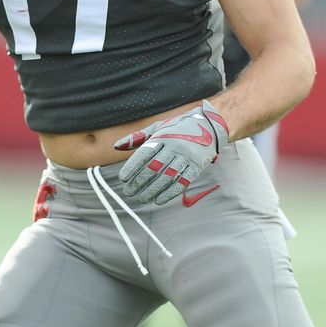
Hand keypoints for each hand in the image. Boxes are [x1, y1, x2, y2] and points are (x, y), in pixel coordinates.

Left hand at [113, 100, 229, 204]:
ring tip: (141, 198)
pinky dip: (170, 193)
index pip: (145, 153)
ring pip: (167, 177)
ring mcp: (187, 157)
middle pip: (154, 167)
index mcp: (163, 136)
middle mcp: (175, 146)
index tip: (122, 178)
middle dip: (139, 182)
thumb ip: (137, 137)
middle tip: (129, 192)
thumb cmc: (177, 128)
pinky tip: (159, 200)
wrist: (209, 126)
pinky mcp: (196, 166)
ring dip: (152, 190)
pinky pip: (182, 182)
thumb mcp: (157, 127)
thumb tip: (116, 147)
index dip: (133, 167)